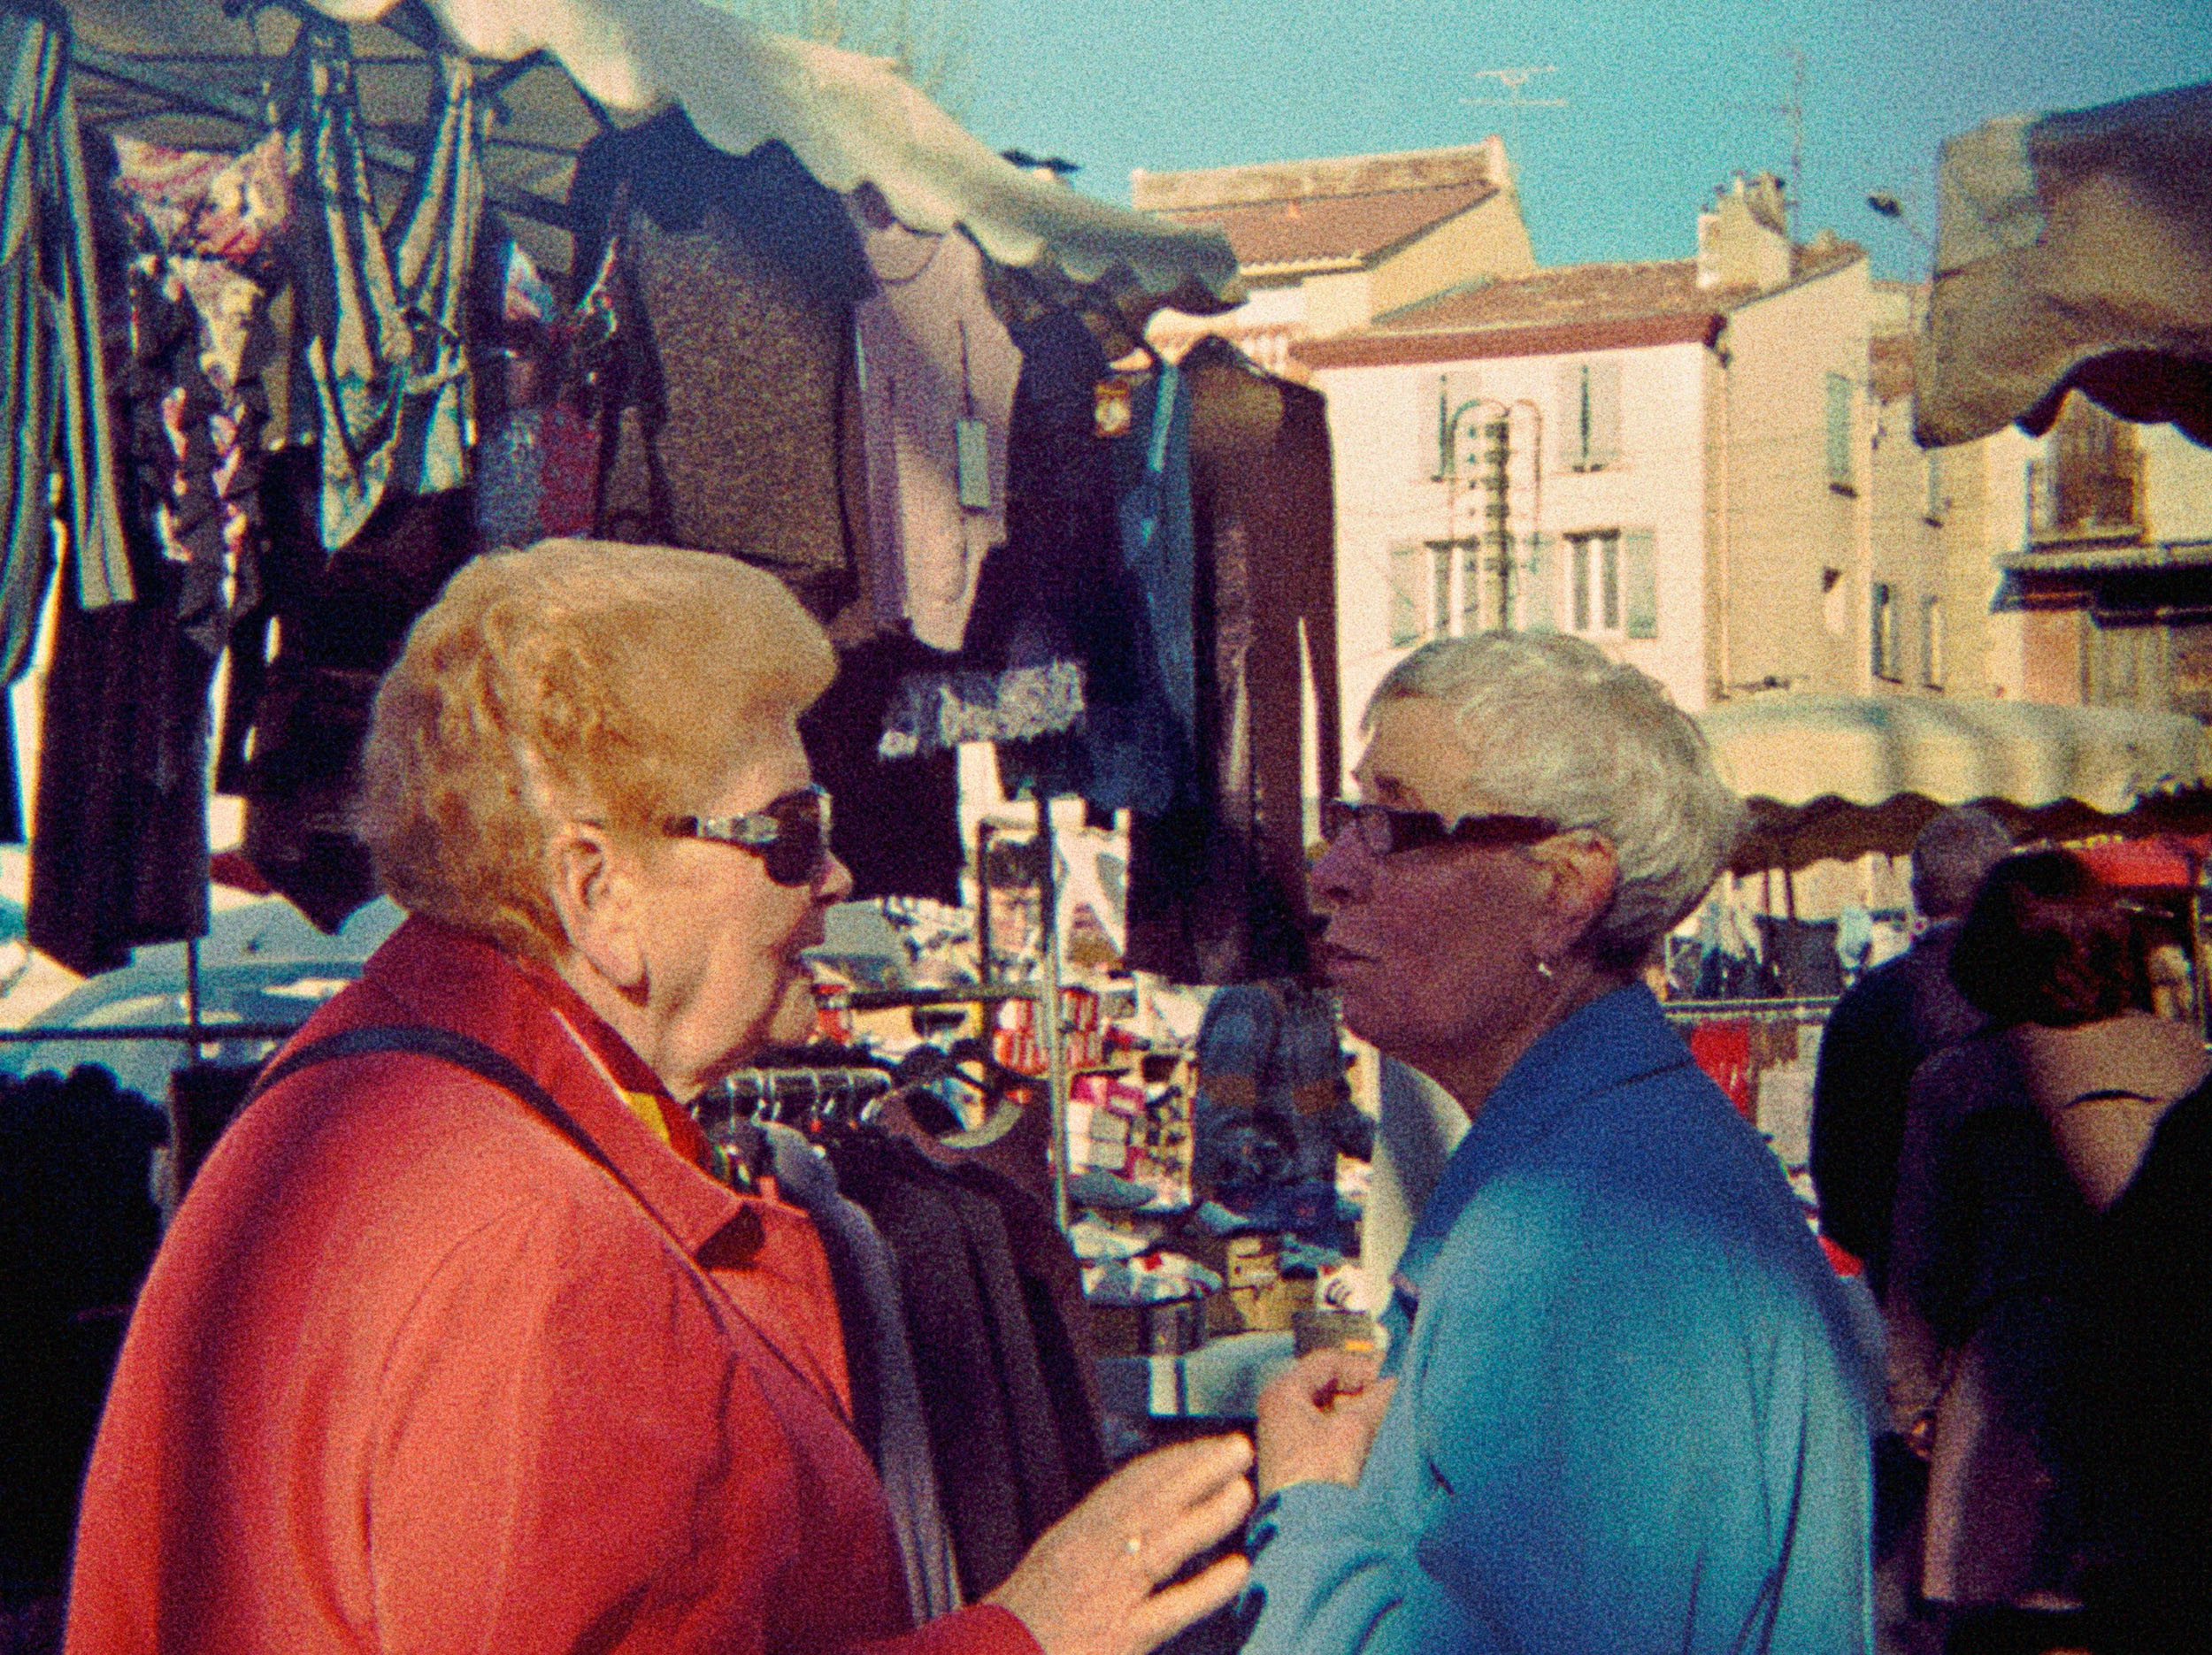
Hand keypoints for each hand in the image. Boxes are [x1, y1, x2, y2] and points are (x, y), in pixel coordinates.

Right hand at [985, 1434, 1254, 1654]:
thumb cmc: (1020, 1623)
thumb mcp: (1051, 1565)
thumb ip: (1093, 1540)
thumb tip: (1138, 1518)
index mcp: (1074, 1535)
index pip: (1129, 1484)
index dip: (1173, 1461)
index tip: (1205, 1448)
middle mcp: (1090, 1556)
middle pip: (1152, 1502)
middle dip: (1198, 1470)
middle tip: (1237, 1449)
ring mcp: (1106, 1596)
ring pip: (1165, 1544)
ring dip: (1208, 1514)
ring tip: (1243, 1493)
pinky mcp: (1119, 1638)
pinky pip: (1170, 1609)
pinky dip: (1206, 1588)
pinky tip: (1236, 1571)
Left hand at [1254, 1349, 1395, 1497]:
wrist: (1307, 1536)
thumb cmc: (1316, 1481)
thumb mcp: (1353, 1430)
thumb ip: (1377, 1400)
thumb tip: (1396, 1383)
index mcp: (1282, 1395)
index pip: (1328, 1362)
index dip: (1362, 1367)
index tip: (1391, 1378)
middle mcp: (1279, 1414)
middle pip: (1330, 1388)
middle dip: (1364, 1394)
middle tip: (1393, 1401)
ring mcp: (1289, 1441)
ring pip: (1334, 1414)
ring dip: (1362, 1417)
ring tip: (1388, 1424)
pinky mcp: (1302, 1466)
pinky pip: (1333, 1438)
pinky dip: (1355, 1438)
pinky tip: (1375, 1447)